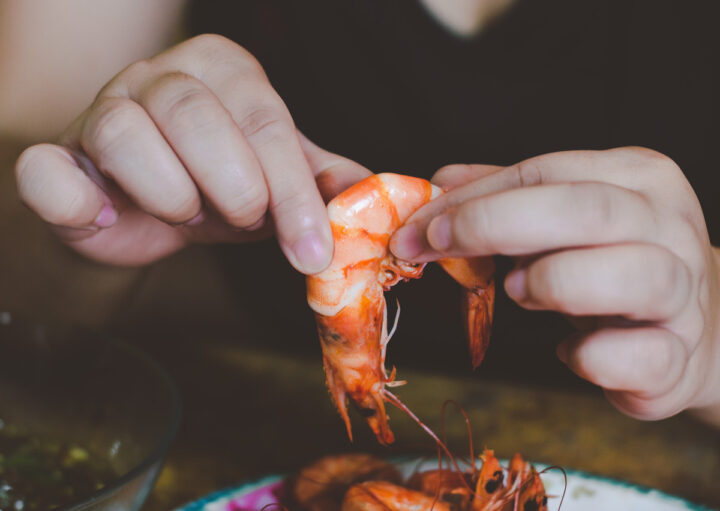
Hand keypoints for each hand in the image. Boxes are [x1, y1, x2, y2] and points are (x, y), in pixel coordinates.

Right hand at [14, 34, 369, 271]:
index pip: (264, 120)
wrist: (145, 214)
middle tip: (245, 222)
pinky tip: (109, 216)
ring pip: (126, 133)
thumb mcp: (274, 180)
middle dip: (234, 189)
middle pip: (198, 118)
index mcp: (222, 68)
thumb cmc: (215, 187)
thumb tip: (368, 190)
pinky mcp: (53, 155)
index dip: (292, 191)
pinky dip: (78, 200)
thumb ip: (318, 179)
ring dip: (170, 194)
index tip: (313, 251)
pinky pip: (46, 169)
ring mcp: (99, 109)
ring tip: (186, 214)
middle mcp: (157, 75)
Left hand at [391, 147, 719, 420]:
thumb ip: (508, 195)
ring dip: (552, 282)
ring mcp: (685, 294)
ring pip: (627, 274)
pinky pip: (637, 356)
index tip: (419, 226)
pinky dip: (589, 357)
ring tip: (519, 291)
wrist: (704, 329)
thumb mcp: (569, 215)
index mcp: (639, 178)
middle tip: (439, 247)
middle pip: (586, 210)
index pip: (546, 173)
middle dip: (494, 225)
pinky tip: (570, 352)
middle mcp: (671, 227)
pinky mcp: (680, 358)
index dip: (474, 200)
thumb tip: (439, 180)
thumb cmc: (618, 263)